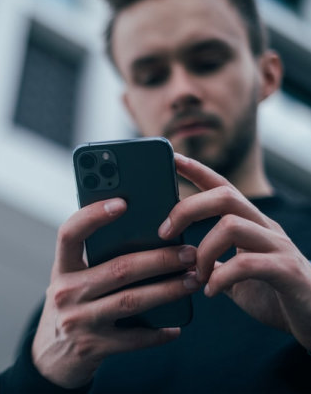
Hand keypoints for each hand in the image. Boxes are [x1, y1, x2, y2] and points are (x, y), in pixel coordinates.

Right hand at [32, 198, 199, 388]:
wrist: (51, 356)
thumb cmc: (72, 304)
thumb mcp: (75, 278)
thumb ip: (98, 259)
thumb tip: (148, 237)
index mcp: (63, 267)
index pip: (70, 233)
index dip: (93, 216)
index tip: (123, 202)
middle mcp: (66, 292)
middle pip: (119, 268)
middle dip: (159, 259)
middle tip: (189, 252)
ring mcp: (79, 321)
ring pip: (131, 300)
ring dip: (167, 290)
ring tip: (192, 280)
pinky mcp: (93, 347)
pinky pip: (133, 338)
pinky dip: (157, 333)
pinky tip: (175, 327)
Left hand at [159, 153, 310, 349]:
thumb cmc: (271, 293)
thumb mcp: (235, 274)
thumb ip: (214, 262)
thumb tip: (183, 258)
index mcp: (250, 223)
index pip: (222, 186)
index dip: (197, 170)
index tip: (173, 158)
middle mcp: (265, 227)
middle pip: (224, 196)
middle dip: (188, 209)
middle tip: (165, 233)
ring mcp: (278, 246)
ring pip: (232, 225)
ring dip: (203, 251)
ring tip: (195, 275)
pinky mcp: (286, 270)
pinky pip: (247, 264)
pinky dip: (220, 278)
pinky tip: (211, 291)